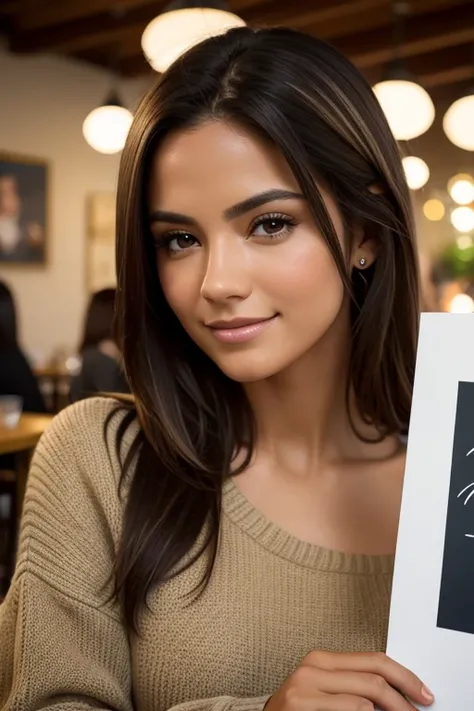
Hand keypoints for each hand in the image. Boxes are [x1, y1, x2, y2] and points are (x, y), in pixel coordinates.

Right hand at [265, 651, 433, 710]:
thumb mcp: (327, 693)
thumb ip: (354, 686)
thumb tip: (396, 694)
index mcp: (322, 659)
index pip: (374, 659)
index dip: (404, 676)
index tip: (423, 693)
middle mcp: (313, 667)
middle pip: (374, 676)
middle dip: (404, 698)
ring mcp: (304, 686)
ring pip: (366, 696)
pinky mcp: (300, 705)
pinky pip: (351, 709)